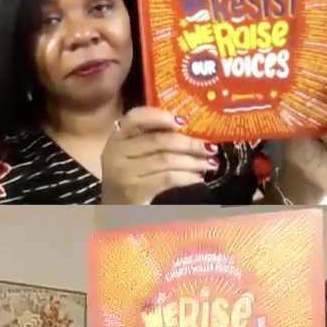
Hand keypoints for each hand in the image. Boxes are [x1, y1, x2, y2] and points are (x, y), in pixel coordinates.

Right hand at [99, 107, 213, 204]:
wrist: (116, 211)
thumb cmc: (130, 178)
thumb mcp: (134, 154)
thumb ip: (153, 139)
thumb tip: (191, 131)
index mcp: (117, 136)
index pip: (136, 117)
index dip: (160, 116)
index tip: (183, 120)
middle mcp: (116, 152)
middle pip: (158, 141)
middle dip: (189, 143)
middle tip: (210, 146)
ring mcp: (124, 172)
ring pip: (166, 160)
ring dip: (193, 161)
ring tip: (210, 163)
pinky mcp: (135, 190)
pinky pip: (167, 178)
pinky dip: (187, 177)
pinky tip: (198, 177)